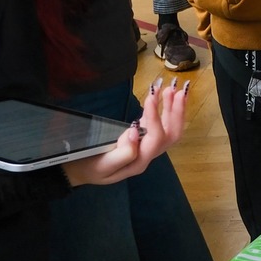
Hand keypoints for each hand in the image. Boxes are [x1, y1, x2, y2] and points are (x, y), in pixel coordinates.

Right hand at [64, 79, 188, 186]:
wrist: (82, 171)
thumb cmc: (91, 168)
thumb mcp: (104, 166)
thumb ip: (122, 153)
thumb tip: (134, 132)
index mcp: (140, 161)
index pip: (156, 138)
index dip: (155, 118)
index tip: (149, 99)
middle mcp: (148, 154)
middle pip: (171, 134)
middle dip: (177, 112)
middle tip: (178, 91)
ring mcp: (146, 145)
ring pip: (167, 127)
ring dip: (172, 108)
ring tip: (172, 88)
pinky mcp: (140, 137)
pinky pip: (154, 122)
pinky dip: (160, 108)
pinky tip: (159, 94)